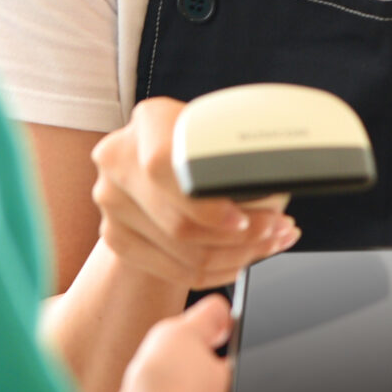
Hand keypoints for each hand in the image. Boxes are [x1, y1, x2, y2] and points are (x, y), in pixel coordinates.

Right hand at [91, 98, 299, 289]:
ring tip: (271, 244)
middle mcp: (120, 157)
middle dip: (240, 237)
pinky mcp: (116, 236)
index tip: (245, 218)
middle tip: (278, 231)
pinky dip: (217, 271)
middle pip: (178, 221)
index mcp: (150, 120)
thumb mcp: (224, 135)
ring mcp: (112, 200)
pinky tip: (242, 259)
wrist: (166, 170)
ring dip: (238, 256)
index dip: (208, 203)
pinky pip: (175, 270)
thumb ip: (241, 156)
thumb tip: (279, 182)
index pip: (166, 166)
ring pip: (182, 252)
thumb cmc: (206, 147)